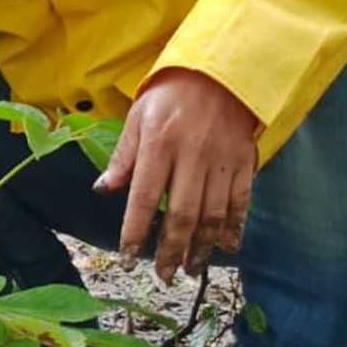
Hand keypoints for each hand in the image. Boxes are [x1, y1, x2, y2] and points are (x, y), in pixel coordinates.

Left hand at [98, 68, 256, 282]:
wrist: (220, 70)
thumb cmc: (171, 95)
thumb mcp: (138, 117)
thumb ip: (123, 156)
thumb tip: (103, 189)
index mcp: (159, 144)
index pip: (144, 198)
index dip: (136, 232)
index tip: (129, 258)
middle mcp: (191, 155)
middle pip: (181, 215)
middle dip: (171, 251)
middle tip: (164, 276)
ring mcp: (221, 159)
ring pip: (212, 214)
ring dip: (201, 248)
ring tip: (191, 270)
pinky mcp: (244, 160)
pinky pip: (240, 201)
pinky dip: (234, 228)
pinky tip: (226, 248)